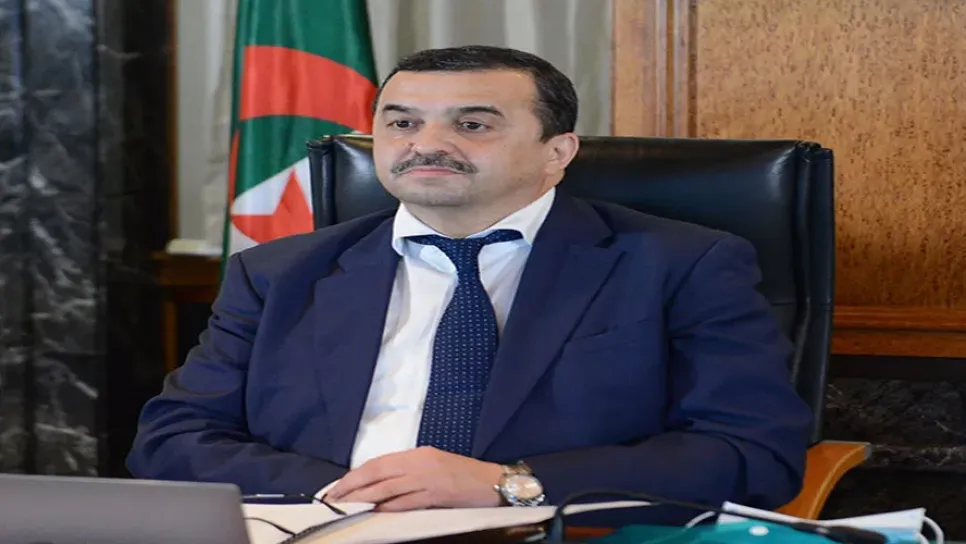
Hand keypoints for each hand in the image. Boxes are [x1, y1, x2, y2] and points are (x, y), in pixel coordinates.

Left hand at [325, 447, 503, 510]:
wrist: (494, 482)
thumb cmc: (465, 475)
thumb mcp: (434, 465)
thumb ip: (409, 472)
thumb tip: (381, 485)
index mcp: (418, 454)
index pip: (378, 463)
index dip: (355, 475)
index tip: (337, 486)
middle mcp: (420, 463)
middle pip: (377, 473)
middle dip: (352, 487)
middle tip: (332, 499)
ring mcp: (428, 478)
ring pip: (387, 488)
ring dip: (363, 498)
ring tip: (345, 507)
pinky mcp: (437, 494)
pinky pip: (406, 502)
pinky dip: (388, 507)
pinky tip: (374, 512)